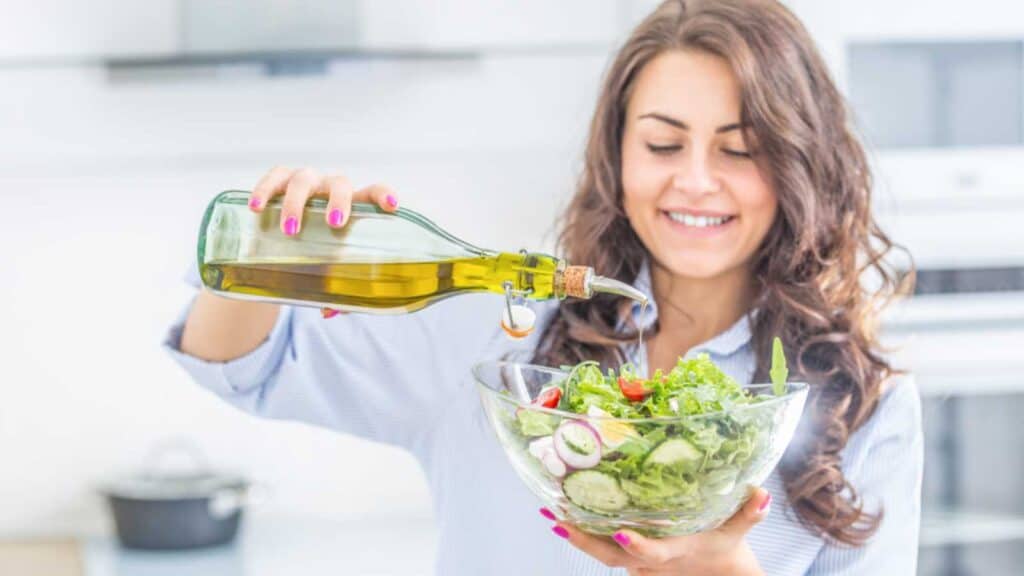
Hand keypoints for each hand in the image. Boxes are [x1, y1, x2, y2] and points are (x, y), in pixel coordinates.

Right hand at [248, 166, 399, 318]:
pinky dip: (264, 190)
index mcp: (352, 205)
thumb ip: (334, 289)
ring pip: (303, 180)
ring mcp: (305, 181)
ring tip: (290, 229)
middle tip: (334, 223)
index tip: (392, 206)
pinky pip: (273, 178)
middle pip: (340, 184)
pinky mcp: (279, 179)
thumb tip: (328, 311)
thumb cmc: (318, 250)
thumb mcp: (328, 267)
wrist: (284, 232)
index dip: (384, 196)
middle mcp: (330, 189)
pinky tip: (256, 207)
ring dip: (297, 203)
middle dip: (339, 201)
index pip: (374, 192)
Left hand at [543, 488, 770, 574]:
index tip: (622, 534)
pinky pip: (603, 546)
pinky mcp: (631, 558)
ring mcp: (638, 563)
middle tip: (558, 520)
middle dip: (584, 540)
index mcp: (674, 554)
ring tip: (551, 514)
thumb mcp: (738, 532)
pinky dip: (584, 532)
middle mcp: (650, 563)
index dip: (639, 547)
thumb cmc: (726, 550)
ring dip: (577, 534)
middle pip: (611, 557)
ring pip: (602, 553)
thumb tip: (761, 493)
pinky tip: (564, 514)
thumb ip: (749, 514)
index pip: (653, 555)